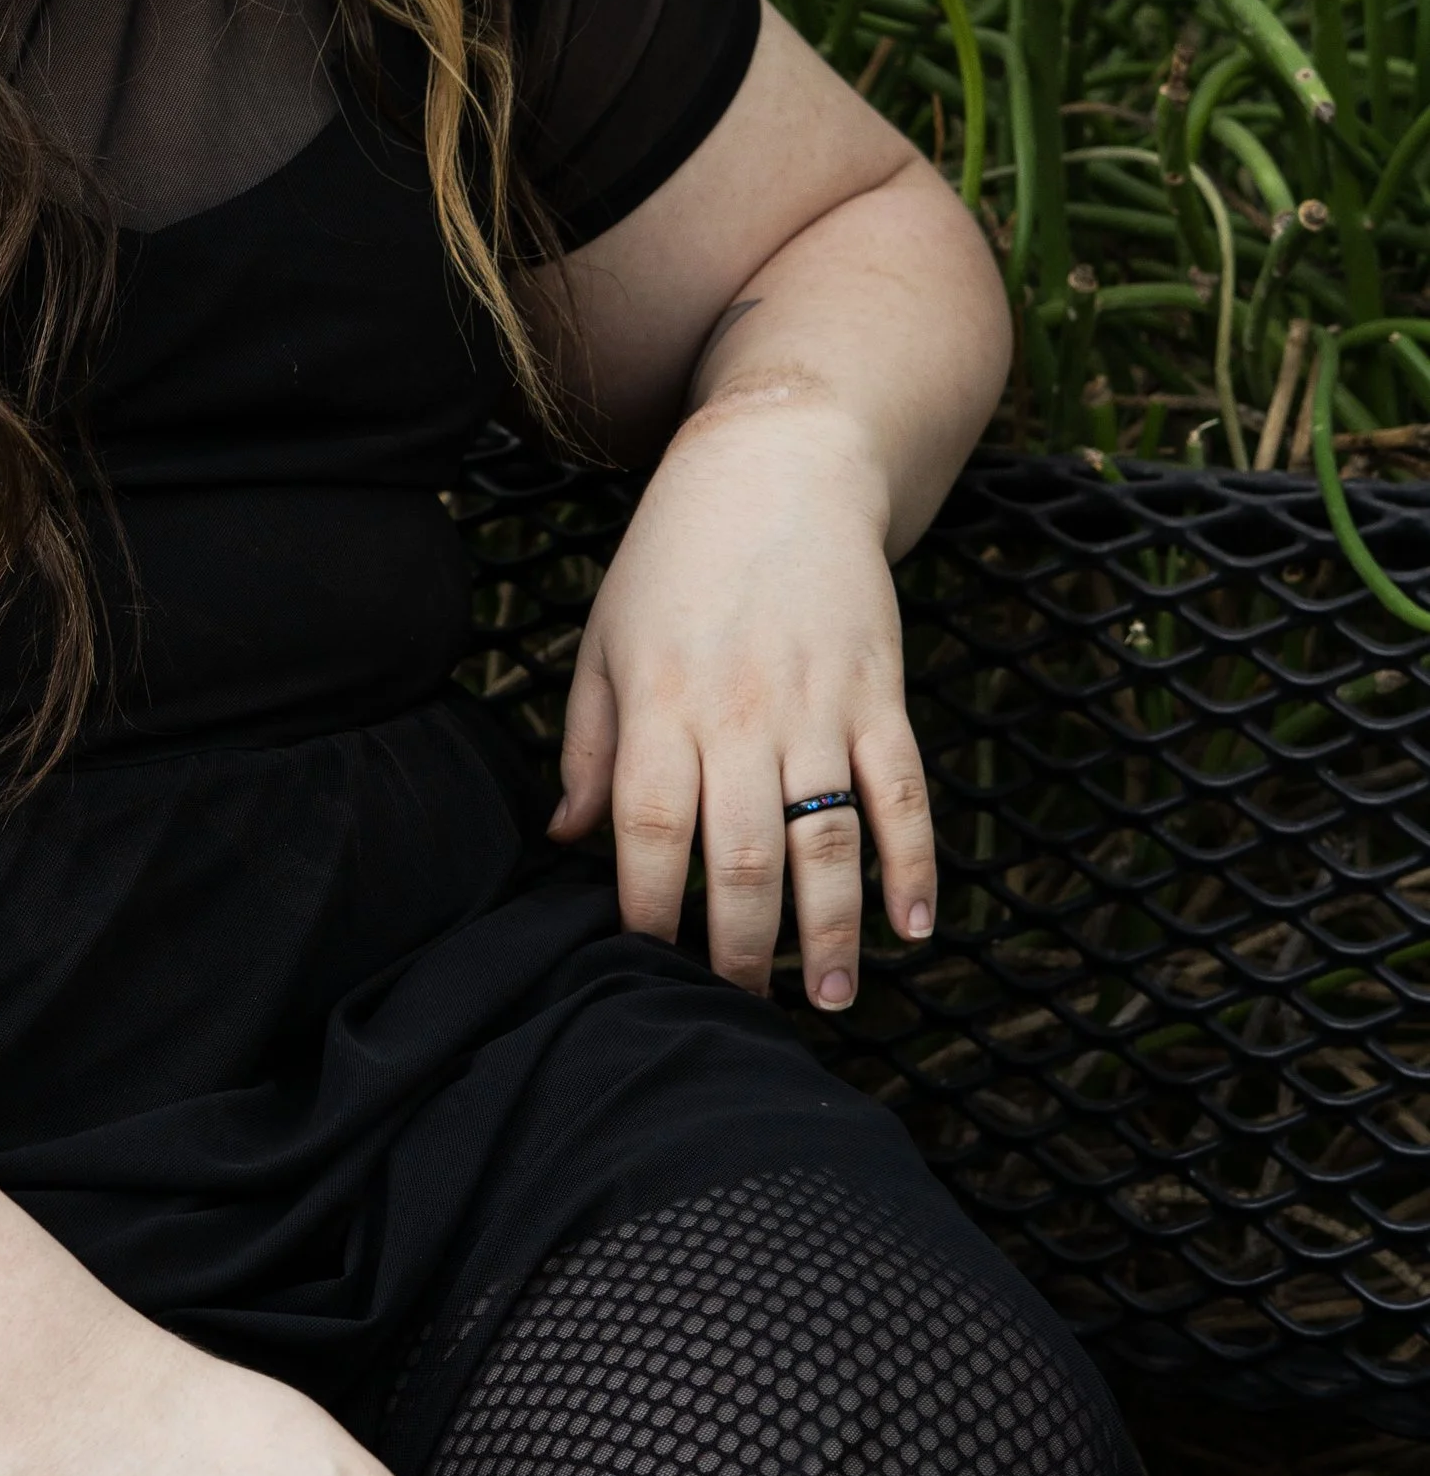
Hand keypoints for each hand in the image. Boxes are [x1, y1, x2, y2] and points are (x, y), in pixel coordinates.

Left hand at [547, 390, 935, 1006]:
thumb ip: (587, 744)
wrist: (779, 464)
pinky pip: (903, 792)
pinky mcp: (881, 692)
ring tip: (825, 999)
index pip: (650, 829)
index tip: (643, 967)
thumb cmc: (674, 557)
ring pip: (828, 840)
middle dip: (740, 949)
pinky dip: (913, 864)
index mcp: (661, 701)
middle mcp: (741, 712)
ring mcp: (819, 704)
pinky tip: (910, 928)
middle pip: (742, 855)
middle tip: (736, 1011)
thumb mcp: (605, 636)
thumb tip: (561, 839)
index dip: (648, 910)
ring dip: (830, 931)